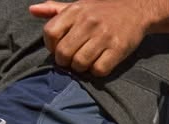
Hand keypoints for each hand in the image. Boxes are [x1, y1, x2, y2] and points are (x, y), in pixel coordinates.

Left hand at [29, 0, 150, 76]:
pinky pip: (99, 69)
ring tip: (84, 64)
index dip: (51, 47)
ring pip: (80, 63)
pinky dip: (96, 72)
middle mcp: (88, 22)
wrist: (135, 9)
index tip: (57, 50)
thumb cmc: (102, 10)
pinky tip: (98, 65)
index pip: (50, 33)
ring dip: (80, 69)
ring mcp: (103, 36)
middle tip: (71, 62)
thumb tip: (32, 10)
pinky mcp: (118, 49)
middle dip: (65, 62)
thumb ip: (55, 10)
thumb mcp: (78, 5)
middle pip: (64, 52)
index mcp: (75, 11)